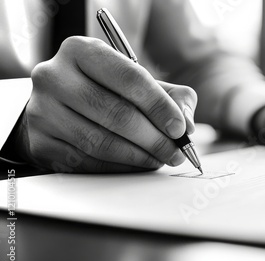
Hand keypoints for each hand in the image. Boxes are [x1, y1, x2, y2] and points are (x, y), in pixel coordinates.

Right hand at [14, 36, 196, 172]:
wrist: (59, 106)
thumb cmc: (106, 90)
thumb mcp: (138, 82)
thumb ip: (171, 96)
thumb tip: (187, 125)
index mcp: (82, 51)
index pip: (130, 79)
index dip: (160, 107)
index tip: (181, 129)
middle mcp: (54, 76)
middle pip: (116, 114)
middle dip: (154, 138)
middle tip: (176, 152)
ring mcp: (42, 110)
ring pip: (100, 141)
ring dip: (139, 156)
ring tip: (160, 159)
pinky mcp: (39, 141)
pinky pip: (86, 162)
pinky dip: (118, 167)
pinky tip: (136, 165)